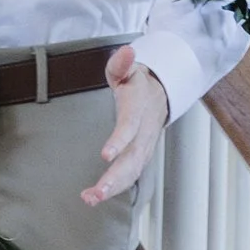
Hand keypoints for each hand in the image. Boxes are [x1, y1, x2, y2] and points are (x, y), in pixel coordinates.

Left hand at [83, 47, 167, 205]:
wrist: (160, 94)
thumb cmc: (136, 82)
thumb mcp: (128, 68)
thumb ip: (121, 63)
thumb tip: (127, 50)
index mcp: (138, 108)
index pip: (130, 126)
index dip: (119, 140)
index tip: (105, 155)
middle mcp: (144, 132)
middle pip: (132, 158)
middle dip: (115, 177)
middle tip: (95, 193)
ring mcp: (144, 147)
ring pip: (132, 172)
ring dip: (113, 188)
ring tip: (90, 199)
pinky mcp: (140, 157)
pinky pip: (130, 176)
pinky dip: (115, 188)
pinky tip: (94, 197)